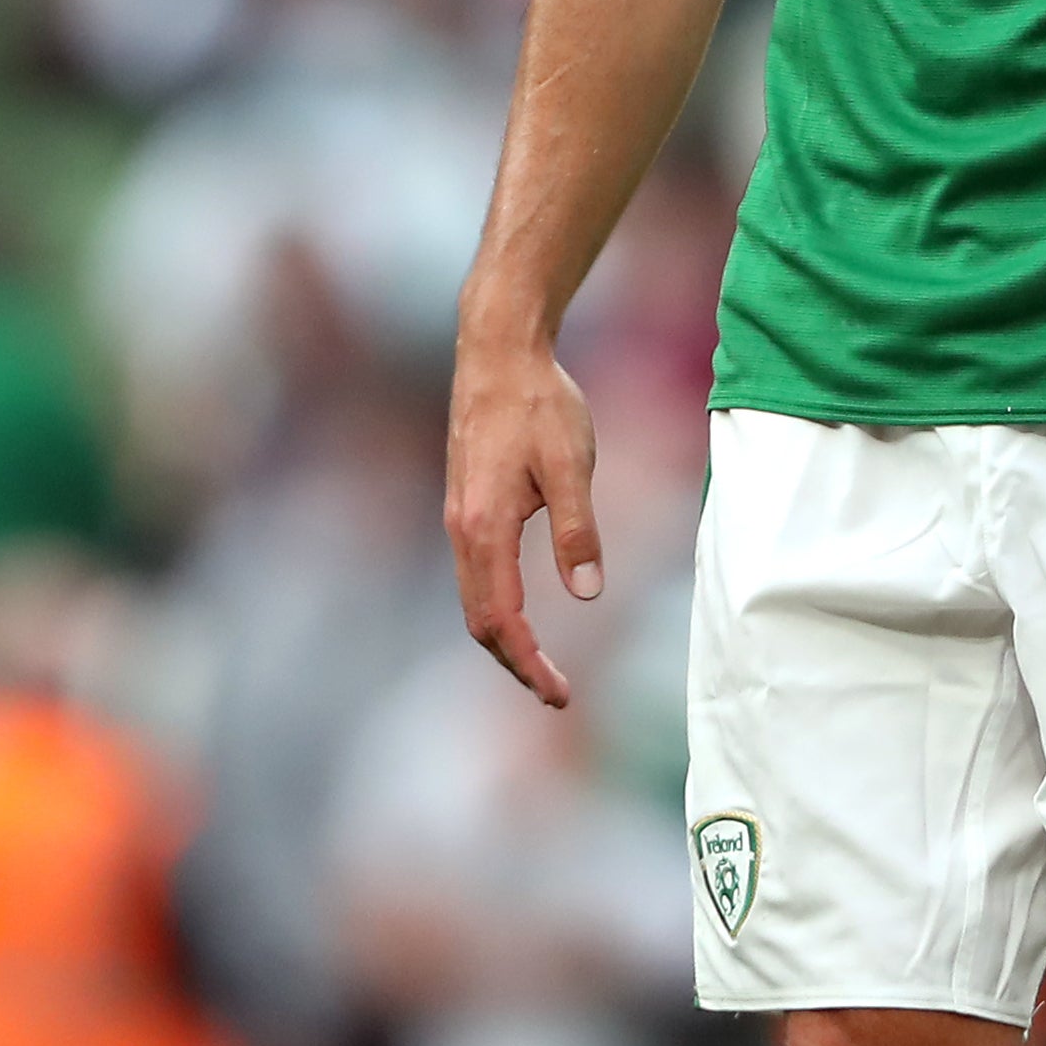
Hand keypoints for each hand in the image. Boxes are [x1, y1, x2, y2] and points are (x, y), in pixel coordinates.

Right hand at [444, 336, 602, 708]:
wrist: (497, 351)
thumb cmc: (538, 403)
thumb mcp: (572, 464)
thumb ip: (578, 530)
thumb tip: (586, 593)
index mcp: (486, 526)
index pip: (502, 620)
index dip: (530, 664)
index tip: (560, 694)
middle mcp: (462, 529)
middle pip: (480, 620)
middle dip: (515, 663)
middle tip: (556, 693)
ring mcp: (458, 516)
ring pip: (473, 598)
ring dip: (504, 638)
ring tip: (541, 665)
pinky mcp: (464, 504)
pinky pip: (473, 574)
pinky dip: (495, 607)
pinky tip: (521, 612)